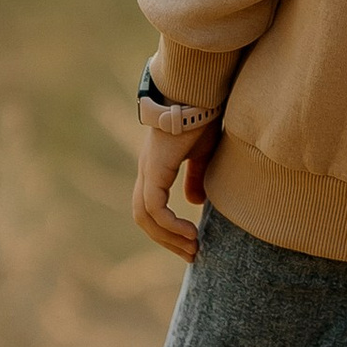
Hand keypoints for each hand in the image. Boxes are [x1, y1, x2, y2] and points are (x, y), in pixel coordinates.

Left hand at [132, 113, 216, 262]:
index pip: (151, 207)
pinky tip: (191, 232)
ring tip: (192, 247)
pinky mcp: (155, 169)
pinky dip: (169, 224)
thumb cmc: (202, 116)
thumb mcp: (203, 153)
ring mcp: (148, 170)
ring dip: (167, 237)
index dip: (167, 228)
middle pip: (143, 217)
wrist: (197, 92)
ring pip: (144, 216)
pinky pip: (155, 207)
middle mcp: (147, 171)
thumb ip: (197, 177)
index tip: (192, 241)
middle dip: (166, 239)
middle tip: (191, 253)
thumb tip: (195, 201)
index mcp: (156, 168)